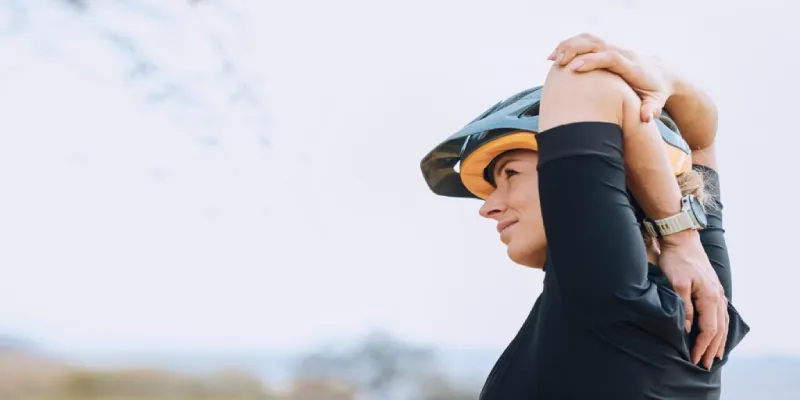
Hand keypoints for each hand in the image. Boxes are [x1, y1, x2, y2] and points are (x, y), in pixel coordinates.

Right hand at [548, 33, 675, 122]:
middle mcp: (623, 54)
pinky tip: (556, 57)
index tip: (574, 68)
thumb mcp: (656, 103)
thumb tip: (645, 118)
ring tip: (551, 59)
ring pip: (590, 39)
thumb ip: (651, 110)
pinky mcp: (608, 49)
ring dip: (569, 45)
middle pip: (598, 43)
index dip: (592, 61)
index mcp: (633, 67)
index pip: (611, 58)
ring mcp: (615, 48)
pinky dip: (570, 45)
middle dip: (575, 49)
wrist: (661, 74)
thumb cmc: (655, 93)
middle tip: (557, 62)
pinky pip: (587, 41)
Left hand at [658, 230, 728, 369]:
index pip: (708, 329)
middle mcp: (717, 296)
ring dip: (718, 340)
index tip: (693, 358)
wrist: (682, 238)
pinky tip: (718, 332)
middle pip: (718, 329)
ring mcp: (717, 292)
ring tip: (715, 355)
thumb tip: (687, 329)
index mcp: (709, 297)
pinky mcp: (713, 288)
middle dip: (711, 349)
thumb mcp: (676, 284)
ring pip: (722, 322)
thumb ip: (684, 307)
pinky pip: (721, 313)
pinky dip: (721, 327)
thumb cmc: (676, 260)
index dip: (701, 346)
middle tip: (704, 364)